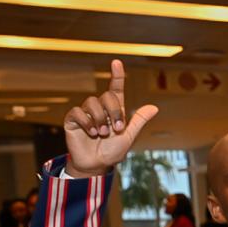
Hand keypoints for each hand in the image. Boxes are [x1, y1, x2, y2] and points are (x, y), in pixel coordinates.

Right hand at [63, 59, 158, 176]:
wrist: (96, 164)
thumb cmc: (112, 151)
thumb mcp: (129, 136)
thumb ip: (139, 121)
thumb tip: (154, 107)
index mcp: (114, 110)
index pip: (115, 89)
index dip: (117, 75)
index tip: (117, 62)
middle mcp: (100, 108)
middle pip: (106, 96)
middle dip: (114, 112)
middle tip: (116, 129)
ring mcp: (85, 113)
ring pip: (92, 103)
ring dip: (100, 120)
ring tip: (102, 134)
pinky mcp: (73, 120)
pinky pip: (78, 113)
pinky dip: (87, 123)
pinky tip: (91, 133)